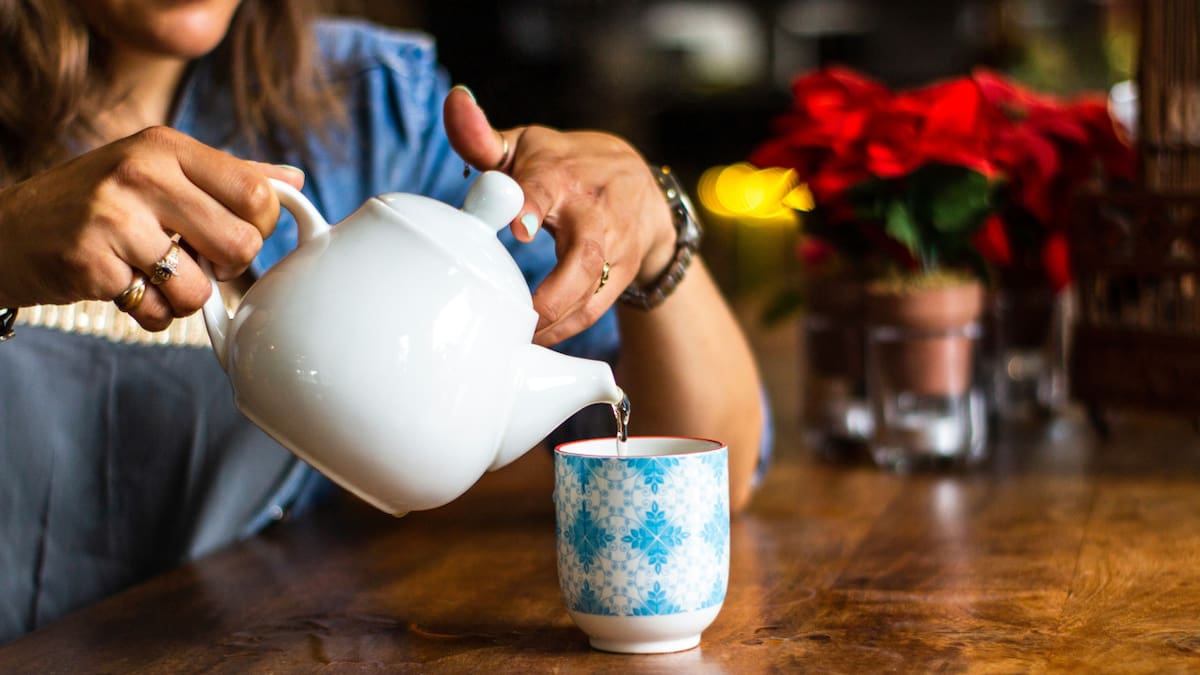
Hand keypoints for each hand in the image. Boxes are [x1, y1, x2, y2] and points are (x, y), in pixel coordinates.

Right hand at [0, 126, 303, 330]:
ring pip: (200, 288)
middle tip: (197, 261)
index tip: (235, 234)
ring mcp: (112, 218)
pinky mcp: (90, 263)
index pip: (257, 195)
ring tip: (154, 276)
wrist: (6, 231)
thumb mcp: (158, 170)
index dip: (259, 228)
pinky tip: (125, 288)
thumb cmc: (97, 203)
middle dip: (227, 268)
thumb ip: (228, 176)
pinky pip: (157, 312)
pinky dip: (150, 313)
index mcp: (166, 146)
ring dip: (184, 298)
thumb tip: (293, 181)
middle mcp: (140, 174)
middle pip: (240, 244)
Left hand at [443, 86, 676, 344]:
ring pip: (592, 293)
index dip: (532, 204)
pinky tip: (535, 345)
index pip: (547, 186)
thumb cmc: (566, 166)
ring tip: (517, 342)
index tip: (519, 228)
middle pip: (583, 257)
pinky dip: (565, 332)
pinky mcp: (624, 276)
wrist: (641, 189)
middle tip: (517, 318)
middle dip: (553, 293)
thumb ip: (483, 136)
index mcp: (561, 175)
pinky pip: (596, 310)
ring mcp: (615, 248)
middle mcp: (594, 212)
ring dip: (554, 324)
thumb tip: (455, 103)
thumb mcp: (526, 146)